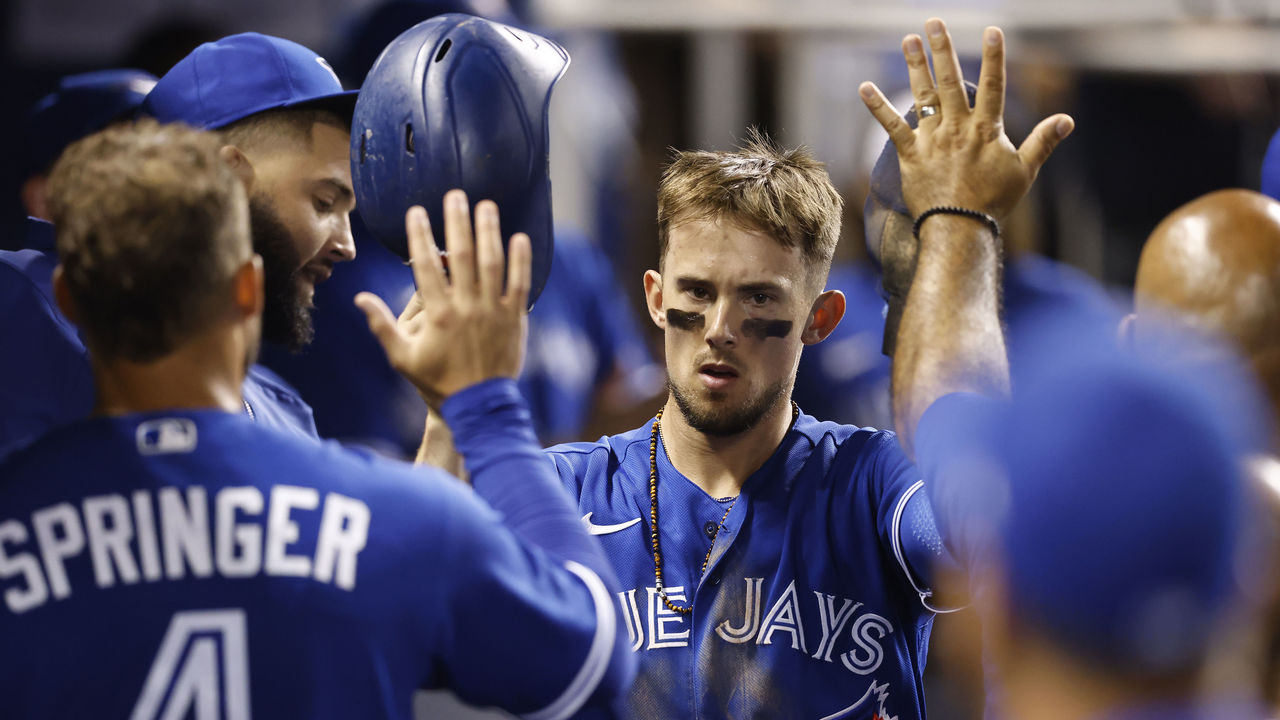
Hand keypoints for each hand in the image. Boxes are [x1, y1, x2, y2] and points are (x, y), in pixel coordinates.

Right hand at [356, 189, 529, 408]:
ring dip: (489, 232)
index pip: (427, 266)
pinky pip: (519, 284)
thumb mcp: (402, 358)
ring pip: (493, 264)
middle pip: (463, 256)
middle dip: (458, 222)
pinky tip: (520, 237)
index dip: (421, 236)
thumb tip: (359, 299)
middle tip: (455, 195)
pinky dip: (521, 261)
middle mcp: (467, 308)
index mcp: (438, 315)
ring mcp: (493, 312)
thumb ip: (381, 326)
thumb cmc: (437, 382)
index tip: (417, 212)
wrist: (478, 406)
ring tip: (486, 205)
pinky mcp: (515, 319)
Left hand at [859, 18, 1073, 220]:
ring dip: (916, 66)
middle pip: (951, 81)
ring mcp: (933, 140)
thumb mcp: (1025, 171)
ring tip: (908, 39)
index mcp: (986, 130)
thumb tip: (1067, 120)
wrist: (960, 229)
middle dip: (943, 49)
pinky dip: (877, 106)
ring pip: (923, 96)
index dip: (994, 57)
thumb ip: (1043, 141)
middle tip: (934, 23)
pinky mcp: (911, 155)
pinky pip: (891, 127)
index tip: (991, 31)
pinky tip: (864, 87)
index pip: (993, 85)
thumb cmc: (994, 202)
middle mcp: (958, 129)